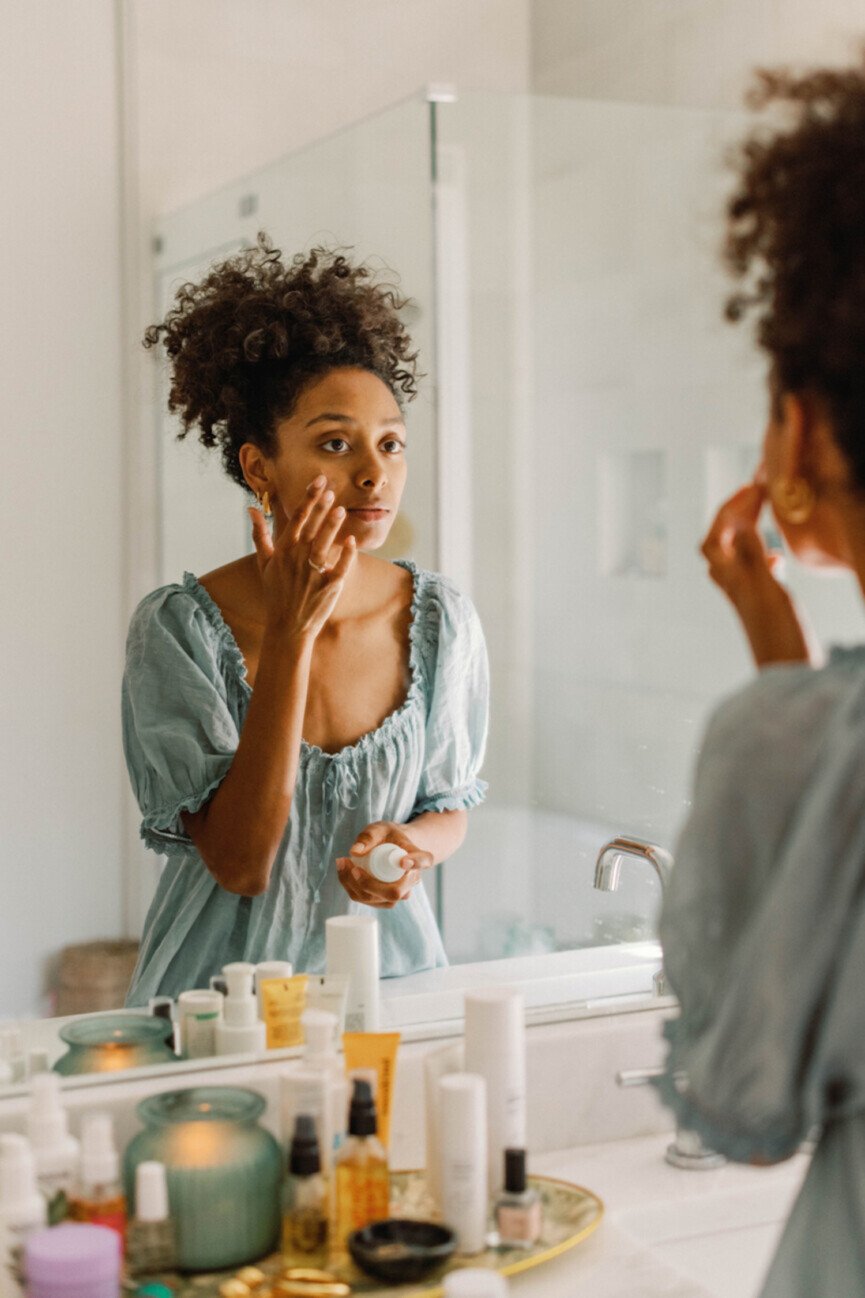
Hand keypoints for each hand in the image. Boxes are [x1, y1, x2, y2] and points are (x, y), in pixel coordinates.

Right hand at [248, 476, 356, 641]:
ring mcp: (313, 572)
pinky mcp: (329, 586)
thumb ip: (259, 534)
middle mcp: (297, 558)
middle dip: (321, 507)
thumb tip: (251, 509)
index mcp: (283, 550)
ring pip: (323, 544)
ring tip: (340, 509)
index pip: (297, 518)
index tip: (319, 482)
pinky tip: (351, 541)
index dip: (309, 498)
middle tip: (331, 489)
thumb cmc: (276, 592)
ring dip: (331, 526)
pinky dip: (346, 554)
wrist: (287, 625)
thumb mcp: (264, 562)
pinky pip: (340, 567)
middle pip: (311, 527)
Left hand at [336, 821, 433, 908]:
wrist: (389, 847)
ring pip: (377, 899)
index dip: (416, 863)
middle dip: (369, 884)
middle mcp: (411, 880)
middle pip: (395, 892)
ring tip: (342, 862)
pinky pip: (366, 899)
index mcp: (418, 856)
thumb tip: (355, 852)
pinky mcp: (383, 900)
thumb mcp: (379, 828)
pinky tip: (343, 870)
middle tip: (353, 867)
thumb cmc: (387, 836)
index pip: (424, 861)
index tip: (403, 861)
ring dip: (354, 885)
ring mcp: (398, 893)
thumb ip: (368, 836)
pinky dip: (350, 887)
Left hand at [700, 480, 810, 665]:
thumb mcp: (764, 588)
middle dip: (733, 516)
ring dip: (746, 532)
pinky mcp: (762, 606)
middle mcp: (732, 586)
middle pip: (719, 543)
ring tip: (764, 516)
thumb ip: (751, 554)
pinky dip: (762, 556)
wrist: (789, 674)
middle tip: (754, 495)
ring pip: (736, 556)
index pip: (715, 535)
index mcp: (729, 578)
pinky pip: (755, 573)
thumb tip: (735, 522)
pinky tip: (778, 559)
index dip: (729, 509)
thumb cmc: (778, 635)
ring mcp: (746, 596)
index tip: (750, 490)